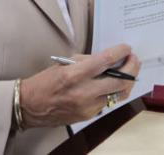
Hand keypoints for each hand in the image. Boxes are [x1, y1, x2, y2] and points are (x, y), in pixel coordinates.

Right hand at [18, 44, 140, 127]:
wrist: (29, 106)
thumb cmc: (45, 81)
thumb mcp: (65, 64)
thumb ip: (87, 61)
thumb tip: (108, 59)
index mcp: (75, 75)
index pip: (106, 61)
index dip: (120, 52)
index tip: (126, 48)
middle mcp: (83, 92)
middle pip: (120, 81)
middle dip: (132, 68)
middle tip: (134, 59)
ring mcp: (88, 106)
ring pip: (119, 94)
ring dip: (128, 81)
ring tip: (130, 71)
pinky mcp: (88, 116)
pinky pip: (108, 102)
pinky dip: (114, 91)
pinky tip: (116, 84)